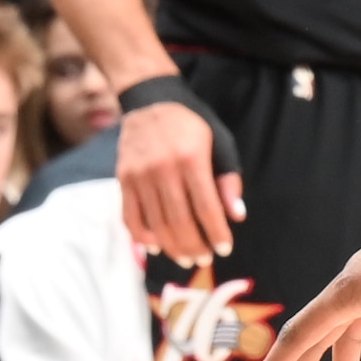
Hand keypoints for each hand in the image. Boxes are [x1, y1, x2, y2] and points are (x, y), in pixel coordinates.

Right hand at [113, 92, 243, 269]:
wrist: (151, 101)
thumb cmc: (192, 125)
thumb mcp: (220, 143)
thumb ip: (228, 179)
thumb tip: (237, 215)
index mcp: (191, 158)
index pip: (205, 206)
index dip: (216, 232)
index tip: (224, 248)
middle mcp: (163, 168)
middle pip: (179, 220)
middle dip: (194, 245)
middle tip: (204, 259)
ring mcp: (139, 175)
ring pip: (155, 223)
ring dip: (172, 247)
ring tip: (186, 258)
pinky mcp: (123, 179)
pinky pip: (130, 216)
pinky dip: (142, 236)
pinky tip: (156, 246)